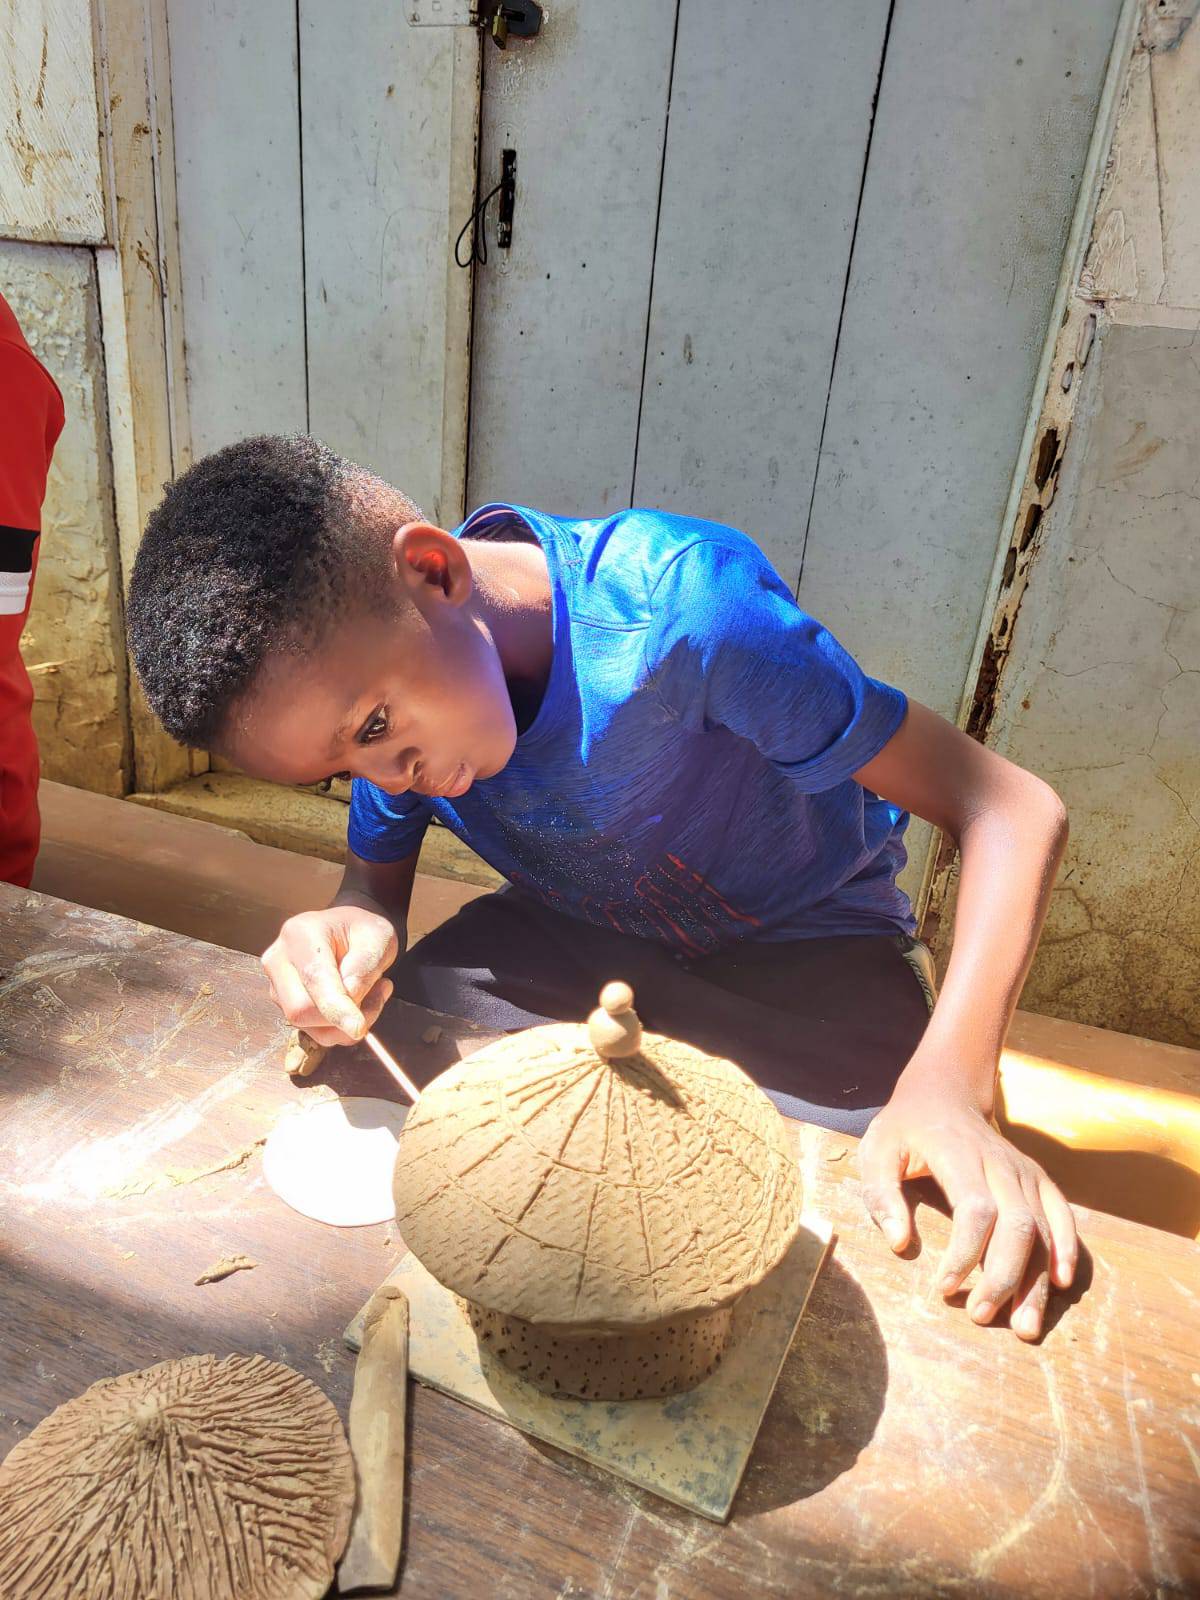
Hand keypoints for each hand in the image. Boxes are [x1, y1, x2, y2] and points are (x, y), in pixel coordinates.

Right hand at [262, 905, 398, 1047]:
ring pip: (307, 1025)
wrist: (349, 932)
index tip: (358, 1028)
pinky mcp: (283, 1004)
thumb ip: (363, 968)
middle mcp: (279, 960)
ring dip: (346, 1023)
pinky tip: (357, 1004)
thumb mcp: (378, 938)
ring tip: (372, 993)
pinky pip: (314, 1031)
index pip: (314, 978)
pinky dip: (340, 1027)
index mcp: (301, 934)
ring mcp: (277, 984)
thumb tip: (350, 1000)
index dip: (336, 1007)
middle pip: (302, 1009)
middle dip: (344, 1015)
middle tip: (380, 993)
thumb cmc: (363, 932)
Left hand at [858, 1083, 1077, 1340]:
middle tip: (982, 1317)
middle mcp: (1000, 1163)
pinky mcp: (1038, 1179)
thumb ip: (881, 1194)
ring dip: (1035, 1280)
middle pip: (1018, 1225)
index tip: (944, 1289)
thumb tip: (900, 1243)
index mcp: (959, 1154)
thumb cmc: (905, 1129)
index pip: (976, 1209)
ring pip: (1043, 1229)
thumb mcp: (877, 1150)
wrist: (945, 1094)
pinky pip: (1062, 1215)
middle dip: (1004, 1278)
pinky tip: (1061, 1284)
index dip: (966, 1254)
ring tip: (1024, 1326)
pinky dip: (1067, 1249)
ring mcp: (1024, 1171)